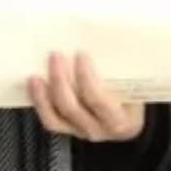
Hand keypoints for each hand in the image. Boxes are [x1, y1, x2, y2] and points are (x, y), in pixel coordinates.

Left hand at [28, 53, 144, 142]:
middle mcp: (99, 130)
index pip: (97, 99)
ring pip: (56, 117)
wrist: (129, 121)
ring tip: (37, 73)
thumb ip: (121, 71)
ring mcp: (81, 132)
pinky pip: (50, 120)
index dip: (85, 77)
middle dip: (60, 80)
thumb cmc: (133, 97)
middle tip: (56, 56)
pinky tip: (34, 84)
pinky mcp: (68, 130)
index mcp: (120, 120)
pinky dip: (39, 102)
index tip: (80, 54)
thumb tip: (104, 39)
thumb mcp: (135, 86)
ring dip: (44, 93)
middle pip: (72, 107)